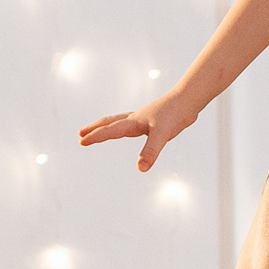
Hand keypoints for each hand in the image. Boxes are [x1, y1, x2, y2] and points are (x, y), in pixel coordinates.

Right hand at [79, 90, 200, 173]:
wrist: (188, 100)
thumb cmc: (175, 115)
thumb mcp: (162, 135)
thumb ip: (151, 152)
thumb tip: (140, 169)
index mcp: (133, 123)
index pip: (110, 130)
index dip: (95, 137)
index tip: (81, 141)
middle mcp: (135, 119)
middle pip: (109, 123)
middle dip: (94, 129)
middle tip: (80, 135)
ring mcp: (142, 119)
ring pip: (118, 122)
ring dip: (105, 126)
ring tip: (96, 130)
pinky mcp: (151, 120)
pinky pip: (130, 124)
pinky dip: (122, 126)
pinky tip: (128, 130)